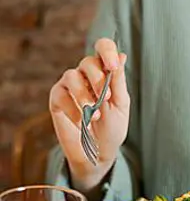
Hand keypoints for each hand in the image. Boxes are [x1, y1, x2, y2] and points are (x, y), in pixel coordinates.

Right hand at [49, 37, 129, 189]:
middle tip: (105, 99)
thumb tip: (121, 56)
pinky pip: (61, 94)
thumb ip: (118, 81)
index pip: (103, 48)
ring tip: (94, 115)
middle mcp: (86, 74)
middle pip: (87, 62)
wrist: (97, 153)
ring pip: (71, 76)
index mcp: (105, 71)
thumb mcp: (120, 104)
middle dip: (98, 80)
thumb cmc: (112, 127)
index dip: (107, 51)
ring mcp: (69, 86)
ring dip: (84, 96)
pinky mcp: (57, 99)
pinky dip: (73, 109)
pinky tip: (82, 122)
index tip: (113, 66)